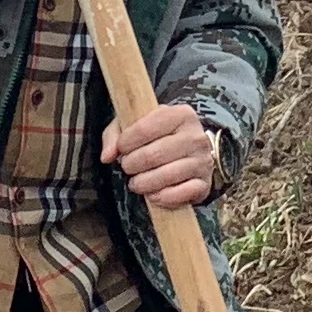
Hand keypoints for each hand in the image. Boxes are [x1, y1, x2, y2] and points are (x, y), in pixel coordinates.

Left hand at [103, 101, 218, 209]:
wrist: (190, 151)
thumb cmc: (158, 136)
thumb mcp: (135, 125)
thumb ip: (115, 135)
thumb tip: (107, 156)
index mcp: (180, 114)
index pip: (144, 129)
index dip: (125, 142)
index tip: (121, 149)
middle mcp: (196, 136)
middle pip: (152, 155)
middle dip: (132, 165)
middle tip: (128, 167)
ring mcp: (202, 161)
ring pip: (165, 176)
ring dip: (143, 184)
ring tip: (136, 182)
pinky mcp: (204, 184)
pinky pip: (180, 194)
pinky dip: (162, 198)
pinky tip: (153, 195)